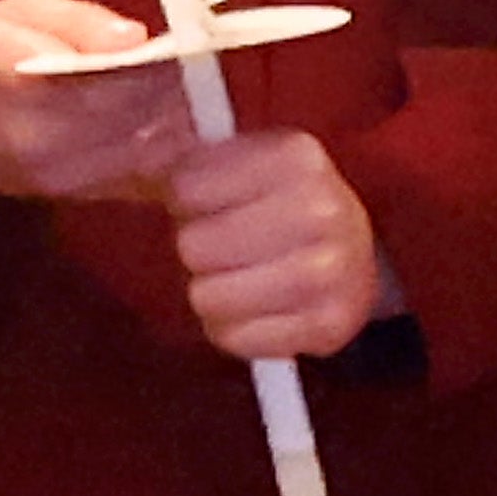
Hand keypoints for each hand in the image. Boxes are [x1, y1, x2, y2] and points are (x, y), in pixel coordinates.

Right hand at [0, 0, 198, 202]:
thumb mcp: (16, 11)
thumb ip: (75, 20)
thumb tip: (135, 37)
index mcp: (16, 78)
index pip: (108, 74)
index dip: (161, 60)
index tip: (195, 40)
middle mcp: (40, 138)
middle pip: (137, 114)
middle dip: (181, 88)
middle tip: (212, 60)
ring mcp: (61, 177)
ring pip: (149, 148)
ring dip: (183, 119)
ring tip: (204, 85)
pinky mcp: (80, 197)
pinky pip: (146, 173)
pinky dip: (172, 147)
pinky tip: (186, 120)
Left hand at [167, 128, 394, 363]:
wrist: (356, 252)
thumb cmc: (277, 205)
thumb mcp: (240, 163)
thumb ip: (180, 157)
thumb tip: (140, 155)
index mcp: (297, 155)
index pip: (186, 188)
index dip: (185, 201)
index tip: (211, 203)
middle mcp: (322, 209)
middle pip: (194, 246)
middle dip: (199, 250)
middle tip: (227, 246)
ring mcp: (331, 271)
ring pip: (209, 296)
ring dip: (211, 293)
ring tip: (238, 279)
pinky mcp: (329, 326)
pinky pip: (236, 339)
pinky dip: (233, 330)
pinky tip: (255, 311)